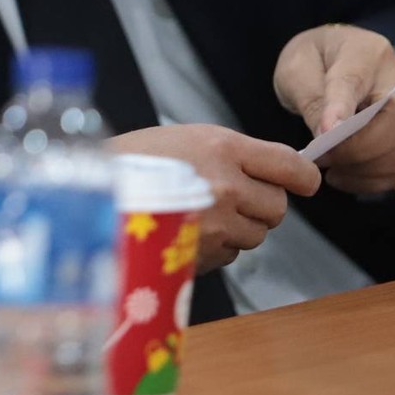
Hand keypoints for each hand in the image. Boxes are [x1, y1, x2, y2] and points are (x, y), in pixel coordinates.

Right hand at [111, 124, 319, 273]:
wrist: (91, 196)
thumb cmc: (134, 161)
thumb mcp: (186, 139)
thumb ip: (232, 155)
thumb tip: (277, 173)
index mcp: (223, 149)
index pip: (292, 167)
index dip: (303, 178)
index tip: (301, 181)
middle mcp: (226, 187)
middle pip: (278, 206)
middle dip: (261, 204)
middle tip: (231, 196)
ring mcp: (216, 225)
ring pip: (257, 234)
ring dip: (239, 227)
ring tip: (201, 212)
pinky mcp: (204, 255)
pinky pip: (231, 253)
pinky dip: (218, 245)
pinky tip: (188, 229)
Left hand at [273, 24, 394, 194]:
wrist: (329, 59)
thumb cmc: (312, 62)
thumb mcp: (297, 71)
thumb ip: (312, 100)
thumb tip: (328, 137)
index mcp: (363, 52)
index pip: (355, 81)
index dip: (341, 110)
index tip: (326, 134)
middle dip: (358, 150)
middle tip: (322, 158)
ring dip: (367, 169)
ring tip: (330, 168)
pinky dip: (374, 180)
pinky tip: (344, 175)